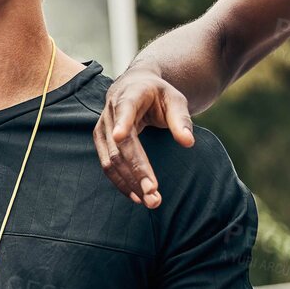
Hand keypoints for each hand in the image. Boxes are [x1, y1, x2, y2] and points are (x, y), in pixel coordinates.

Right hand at [94, 64, 195, 208]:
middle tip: (153, 193)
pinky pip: (107, 166)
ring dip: (128, 183)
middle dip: (136, 171)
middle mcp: (111, 112)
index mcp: (130, 95)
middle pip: (120, 146)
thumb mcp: (175, 100)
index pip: (125, 109)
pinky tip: (137, 197)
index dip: (122, 123)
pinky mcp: (101, 142)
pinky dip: (121, 182)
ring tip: (149, 201)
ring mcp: (102, 128)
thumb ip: (181, 119)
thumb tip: (188, 142)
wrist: (134, 87)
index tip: (120, 136)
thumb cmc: (158, 95)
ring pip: (111, 160)